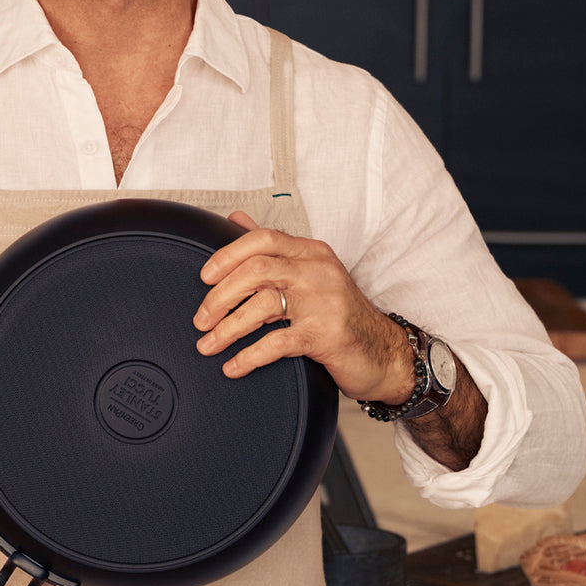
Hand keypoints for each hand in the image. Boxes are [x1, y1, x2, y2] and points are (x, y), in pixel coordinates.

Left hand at [192, 210, 413, 402]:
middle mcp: (318, 271)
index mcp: (311, 252)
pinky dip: (249, 356)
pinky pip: (277, 343)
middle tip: (200, 319)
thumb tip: (234, 219)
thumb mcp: (309, 272)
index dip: (227, 256)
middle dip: (220, 296)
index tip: (204, 277)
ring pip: (263, 305)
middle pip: (257, 270)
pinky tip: (232, 367)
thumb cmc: (339, 313)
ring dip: (228, 328)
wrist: (384, 354)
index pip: (263, 239)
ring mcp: (324, 303)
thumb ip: (273, 248)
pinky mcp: (326, 335)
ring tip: (207, 345)